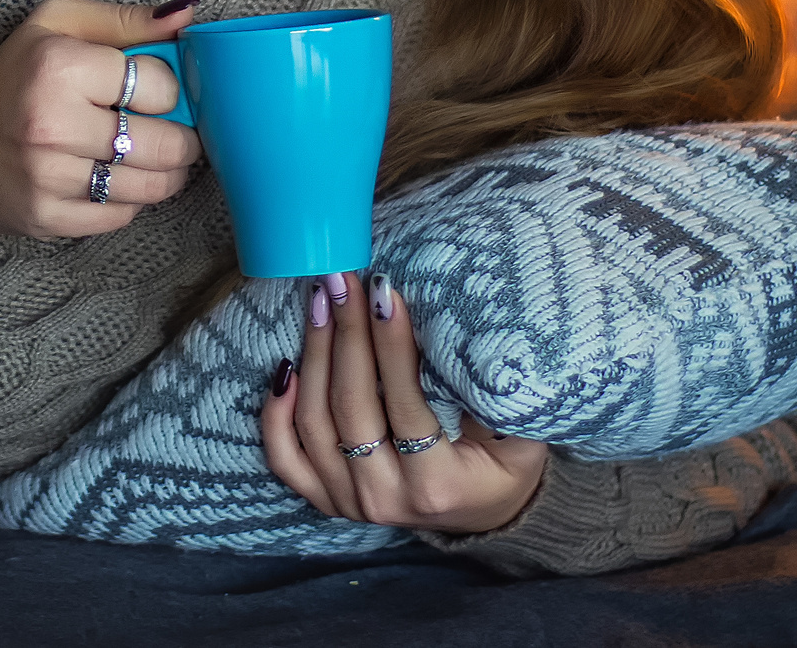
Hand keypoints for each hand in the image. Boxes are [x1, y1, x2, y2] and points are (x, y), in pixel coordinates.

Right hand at [0, 0, 202, 238]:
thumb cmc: (14, 72)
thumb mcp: (59, 23)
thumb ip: (124, 19)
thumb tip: (187, 15)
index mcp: (59, 68)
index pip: (159, 86)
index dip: (170, 89)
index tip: (159, 92)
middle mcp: (53, 125)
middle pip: (163, 145)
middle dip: (183, 139)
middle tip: (179, 132)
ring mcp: (48, 178)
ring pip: (149, 187)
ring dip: (167, 174)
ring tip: (157, 158)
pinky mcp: (46, 216)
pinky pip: (119, 217)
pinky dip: (131, 201)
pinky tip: (120, 180)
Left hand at [260, 271, 548, 535]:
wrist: (482, 515)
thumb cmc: (503, 464)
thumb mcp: (520, 436)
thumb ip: (500, 397)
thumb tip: (473, 331)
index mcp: (437, 484)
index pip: (405, 405)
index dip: (391, 346)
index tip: (385, 291)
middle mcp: (385, 498)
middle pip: (351, 407)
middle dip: (346, 335)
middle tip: (344, 281)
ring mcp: (349, 502)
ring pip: (314, 423)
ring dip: (314, 355)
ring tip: (321, 302)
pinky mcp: (326, 498)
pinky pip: (286, 457)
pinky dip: (276, 414)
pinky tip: (284, 367)